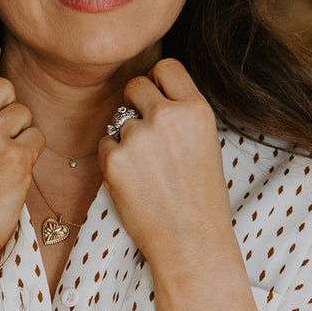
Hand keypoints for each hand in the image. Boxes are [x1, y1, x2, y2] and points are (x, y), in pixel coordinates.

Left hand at [98, 59, 237, 283]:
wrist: (191, 242)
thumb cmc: (201, 199)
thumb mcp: (207, 144)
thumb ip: (182, 116)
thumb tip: (152, 96)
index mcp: (196, 109)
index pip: (165, 68)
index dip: (157, 84)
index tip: (156, 101)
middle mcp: (167, 116)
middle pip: (135, 85)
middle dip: (135, 105)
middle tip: (144, 135)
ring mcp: (138, 137)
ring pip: (118, 119)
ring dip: (124, 137)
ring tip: (145, 170)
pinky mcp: (114, 160)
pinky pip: (104, 146)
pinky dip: (113, 161)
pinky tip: (133, 183)